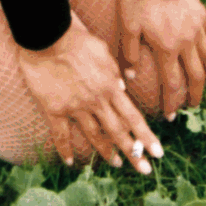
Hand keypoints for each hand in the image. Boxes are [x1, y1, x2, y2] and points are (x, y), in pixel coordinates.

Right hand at [16, 13, 161, 172]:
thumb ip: (114, 71)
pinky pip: (61, 133)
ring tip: (117, 164)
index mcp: (110, 87)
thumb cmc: (77, 38)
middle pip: (118, 131)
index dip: (146, 137)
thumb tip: (122, 86)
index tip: (158, 153)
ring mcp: (75, 107)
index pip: (133, 117)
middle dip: (133, 152)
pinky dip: (65, 149)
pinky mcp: (54, 109)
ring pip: (94, 135)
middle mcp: (96, 101)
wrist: (47, 35)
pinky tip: (70, 162)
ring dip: (106, 152)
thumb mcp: (103, 51)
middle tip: (145, 170)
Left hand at [116, 0, 205, 117]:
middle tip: (193, 107)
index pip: (172, 83)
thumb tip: (130, 77)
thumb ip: (131, 53)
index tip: (172, 116)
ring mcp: (196, 27)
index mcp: (167, 48)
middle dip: (195, 95)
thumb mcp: (128, 25)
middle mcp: (186, 42)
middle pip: (196, 76)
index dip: (172, 103)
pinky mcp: (200, 13)